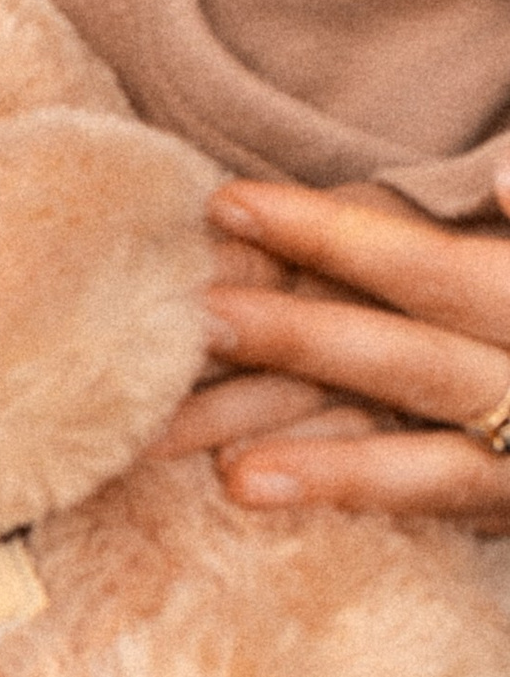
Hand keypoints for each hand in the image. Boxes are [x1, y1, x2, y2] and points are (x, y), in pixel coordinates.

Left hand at [164, 172, 509, 527]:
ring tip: (225, 469)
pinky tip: (257, 488)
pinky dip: (353, 496)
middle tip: (196, 313)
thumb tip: (503, 175)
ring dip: (324, 463)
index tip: (227, 201)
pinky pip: (428, 501)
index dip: (328, 233)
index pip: (424, 265)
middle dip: (299, 338)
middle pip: (404, 359)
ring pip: (418, 458)